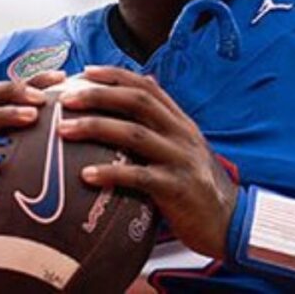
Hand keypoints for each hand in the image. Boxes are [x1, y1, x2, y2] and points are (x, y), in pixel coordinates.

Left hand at [57, 66, 238, 259]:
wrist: (230, 222)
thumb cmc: (197, 185)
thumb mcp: (185, 146)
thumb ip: (164, 119)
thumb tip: (146, 82)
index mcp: (181, 122)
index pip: (147, 86)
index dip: (114, 75)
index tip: (84, 72)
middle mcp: (181, 134)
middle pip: (138, 102)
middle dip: (98, 95)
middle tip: (65, 98)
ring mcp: (181, 159)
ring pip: (135, 134)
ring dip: (96, 127)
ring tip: (64, 130)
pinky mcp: (177, 188)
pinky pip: (139, 177)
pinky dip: (111, 173)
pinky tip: (86, 175)